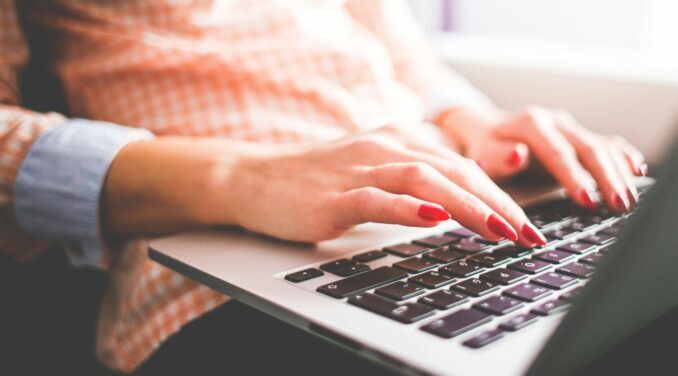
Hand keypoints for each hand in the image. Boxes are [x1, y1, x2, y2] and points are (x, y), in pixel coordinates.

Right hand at [215, 126, 545, 245]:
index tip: (527, 225)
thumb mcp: (375, 174)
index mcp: (399, 141)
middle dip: (497, 203)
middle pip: (453, 170)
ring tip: (498, 229)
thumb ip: (414, 183)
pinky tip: (432, 217)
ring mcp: (358, 169)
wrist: (256, 178)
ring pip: (423, 179)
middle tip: (527, 234)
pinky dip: (406, 207)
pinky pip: (376, 199)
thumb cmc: (319, 181)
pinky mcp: (334, 196)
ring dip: (466, 205)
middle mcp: (385, 147)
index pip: (462, 166)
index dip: (500, 195)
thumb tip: (458, 207)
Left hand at [439, 106, 646, 211]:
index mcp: (531, 124)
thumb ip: (497, 157)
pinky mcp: (578, 136)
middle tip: (618, 205)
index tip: (586, 200)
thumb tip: (518, 155)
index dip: (573, 176)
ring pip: (602, 147)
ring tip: (627, 200)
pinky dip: (623, 157)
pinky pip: (607, 143)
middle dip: (605, 178)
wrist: (485, 128)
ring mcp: (570, 128)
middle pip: (587, 148)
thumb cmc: (483, 146)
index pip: (557, 152)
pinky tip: (637, 172)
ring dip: (618, 173)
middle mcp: (555, 122)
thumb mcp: (481, 152)